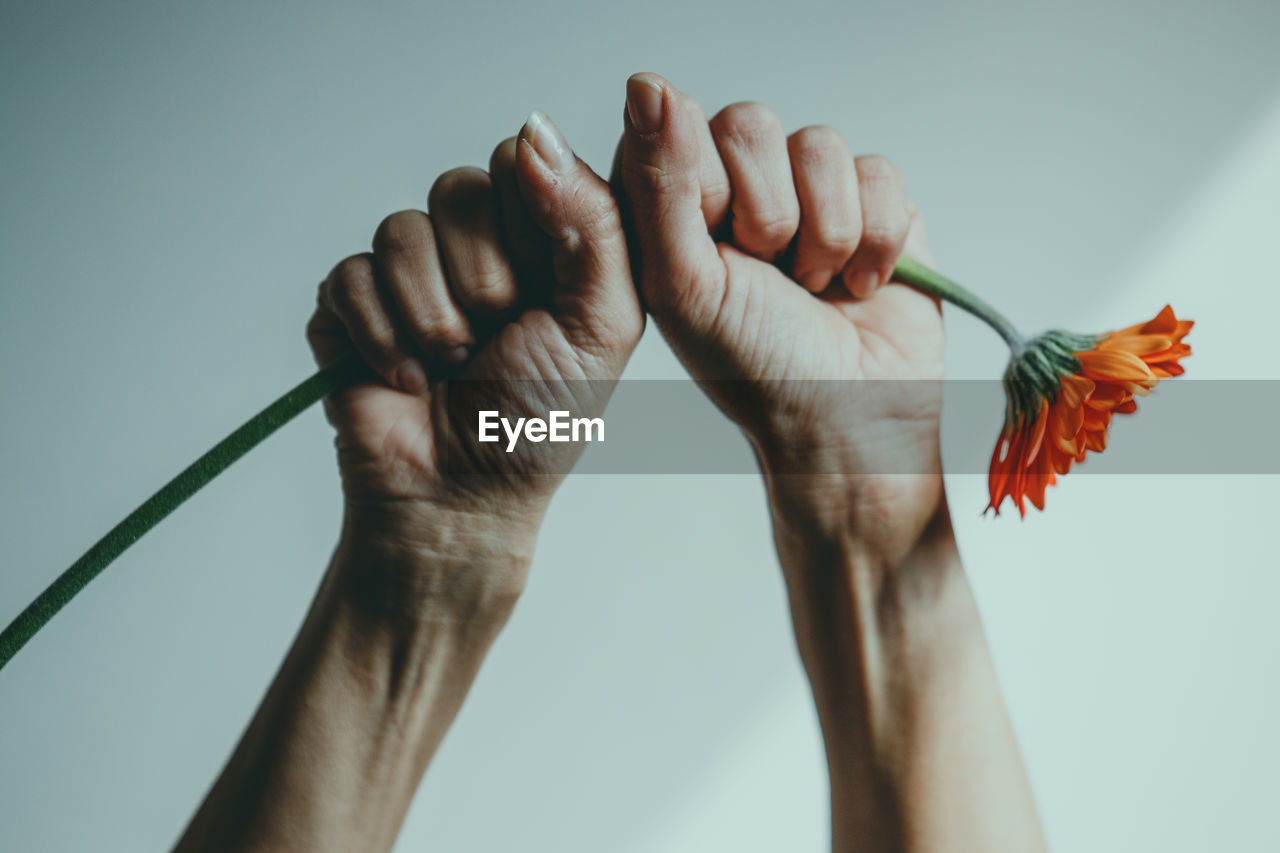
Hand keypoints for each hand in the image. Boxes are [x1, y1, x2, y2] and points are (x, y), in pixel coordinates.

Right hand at [306, 111, 641, 609]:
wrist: (463, 499)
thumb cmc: (540, 420)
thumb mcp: (601, 323)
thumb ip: (594, 221)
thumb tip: (537, 132)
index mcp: (541, 239)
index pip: (522, 161)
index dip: (529, 223)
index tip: (542, 290)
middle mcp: (474, 244)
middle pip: (457, 188)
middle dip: (482, 282)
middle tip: (495, 341)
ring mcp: (408, 272)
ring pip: (400, 230)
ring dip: (432, 318)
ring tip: (451, 367)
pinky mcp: (350, 303)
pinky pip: (348, 276)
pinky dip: (381, 339)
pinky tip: (406, 380)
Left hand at [614, 73, 943, 560]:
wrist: (848, 421)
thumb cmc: (755, 369)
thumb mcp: (684, 285)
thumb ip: (658, 184)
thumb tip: (647, 86)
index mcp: (676, 206)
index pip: (675, 126)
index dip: (703, 186)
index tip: (717, 250)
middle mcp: (740, 190)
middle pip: (750, 124)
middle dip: (768, 213)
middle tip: (769, 273)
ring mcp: (809, 193)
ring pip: (819, 144)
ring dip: (825, 234)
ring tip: (815, 287)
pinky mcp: (874, 203)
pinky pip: (879, 172)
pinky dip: (876, 240)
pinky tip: (861, 285)